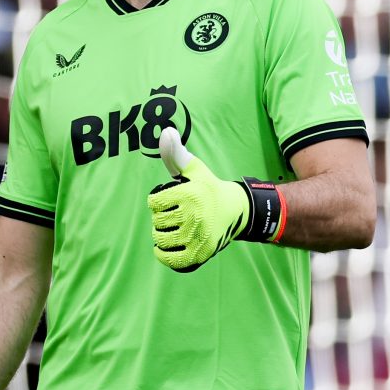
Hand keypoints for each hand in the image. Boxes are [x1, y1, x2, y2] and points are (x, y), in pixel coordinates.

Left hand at [149, 128, 253, 271]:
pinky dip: (163, 254)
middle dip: (160, 219)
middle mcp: (194, 216)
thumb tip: (166, 131)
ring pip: (161, 239)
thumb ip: (176, 154)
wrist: (236, 211)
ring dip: (161, 235)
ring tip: (170, 230)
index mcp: (190, 195)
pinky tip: (164, 247)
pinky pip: (170, 258)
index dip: (157, 202)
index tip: (167, 201)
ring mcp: (197, 237)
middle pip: (157, 221)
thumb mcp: (195, 169)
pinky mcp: (200, 253)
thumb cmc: (209, 188)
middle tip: (172, 216)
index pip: (153, 203)